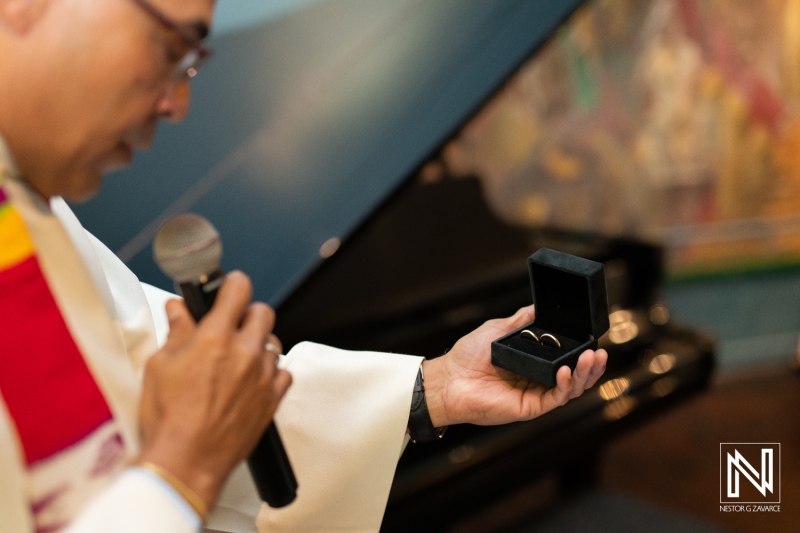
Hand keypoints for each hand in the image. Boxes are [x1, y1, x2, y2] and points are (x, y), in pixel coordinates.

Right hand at [137, 271, 291, 507]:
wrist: (187, 461)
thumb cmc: (169, 418)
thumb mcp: (160, 366)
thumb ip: (177, 331)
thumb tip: (179, 309)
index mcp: (216, 337)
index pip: (238, 289)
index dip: (233, 283)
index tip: (229, 286)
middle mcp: (246, 352)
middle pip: (263, 312)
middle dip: (248, 314)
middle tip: (231, 327)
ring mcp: (263, 375)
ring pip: (274, 343)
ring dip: (258, 345)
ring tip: (238, 360)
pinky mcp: (272, 399)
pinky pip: (283, 373)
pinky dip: (270, 373)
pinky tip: (252, 381)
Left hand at [422, 305, 606, 426]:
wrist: (449, 378)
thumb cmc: (468, 355)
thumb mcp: (498, 329)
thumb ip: (521, 321)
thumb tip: (537, 307)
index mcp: (532, 362)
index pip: (565, 359)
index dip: (581, 351)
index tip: (593, 339)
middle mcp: (537, 379)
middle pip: (574, 375)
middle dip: (591, 364)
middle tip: (600, 351)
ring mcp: (534, 394)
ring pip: (571, 388)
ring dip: (585, 374)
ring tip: (593, 358)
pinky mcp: (529, 407)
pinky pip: (555, 398)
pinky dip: (566, 385)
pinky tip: (568, 371)